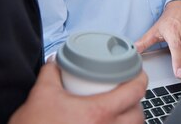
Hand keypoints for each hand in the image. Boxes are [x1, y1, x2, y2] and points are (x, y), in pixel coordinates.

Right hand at [8, 62, 146, 123]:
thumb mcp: (41, 94)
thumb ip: (51, 73)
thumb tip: (56, 62)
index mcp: (99, 113)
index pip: (134, 92)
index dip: (140, 79)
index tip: (138, 74)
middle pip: (138, 116)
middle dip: (136, 104)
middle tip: (127, 95)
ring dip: (130, 121)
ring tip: (120, 114)